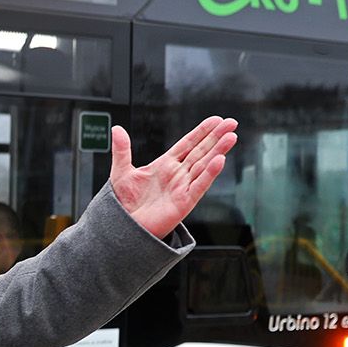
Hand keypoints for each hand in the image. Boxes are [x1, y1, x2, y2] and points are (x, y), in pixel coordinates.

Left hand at [109, 116, 236, 238]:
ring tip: (231, 137)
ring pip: (204, 166)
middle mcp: (177, 175)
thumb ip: (122, 150)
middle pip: (200, 152)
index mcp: (165, 165)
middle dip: (216, 137)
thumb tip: (116, 129)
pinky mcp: (184, 203)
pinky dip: (209, 174)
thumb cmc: (125, 202)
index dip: (201, 132)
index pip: (187, 144)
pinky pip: (199, 186)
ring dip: (218, 151)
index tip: (216, 120)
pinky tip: (219, 161)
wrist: (124, 226)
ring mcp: (182, 188)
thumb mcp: (121, 172)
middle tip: (231, 123)